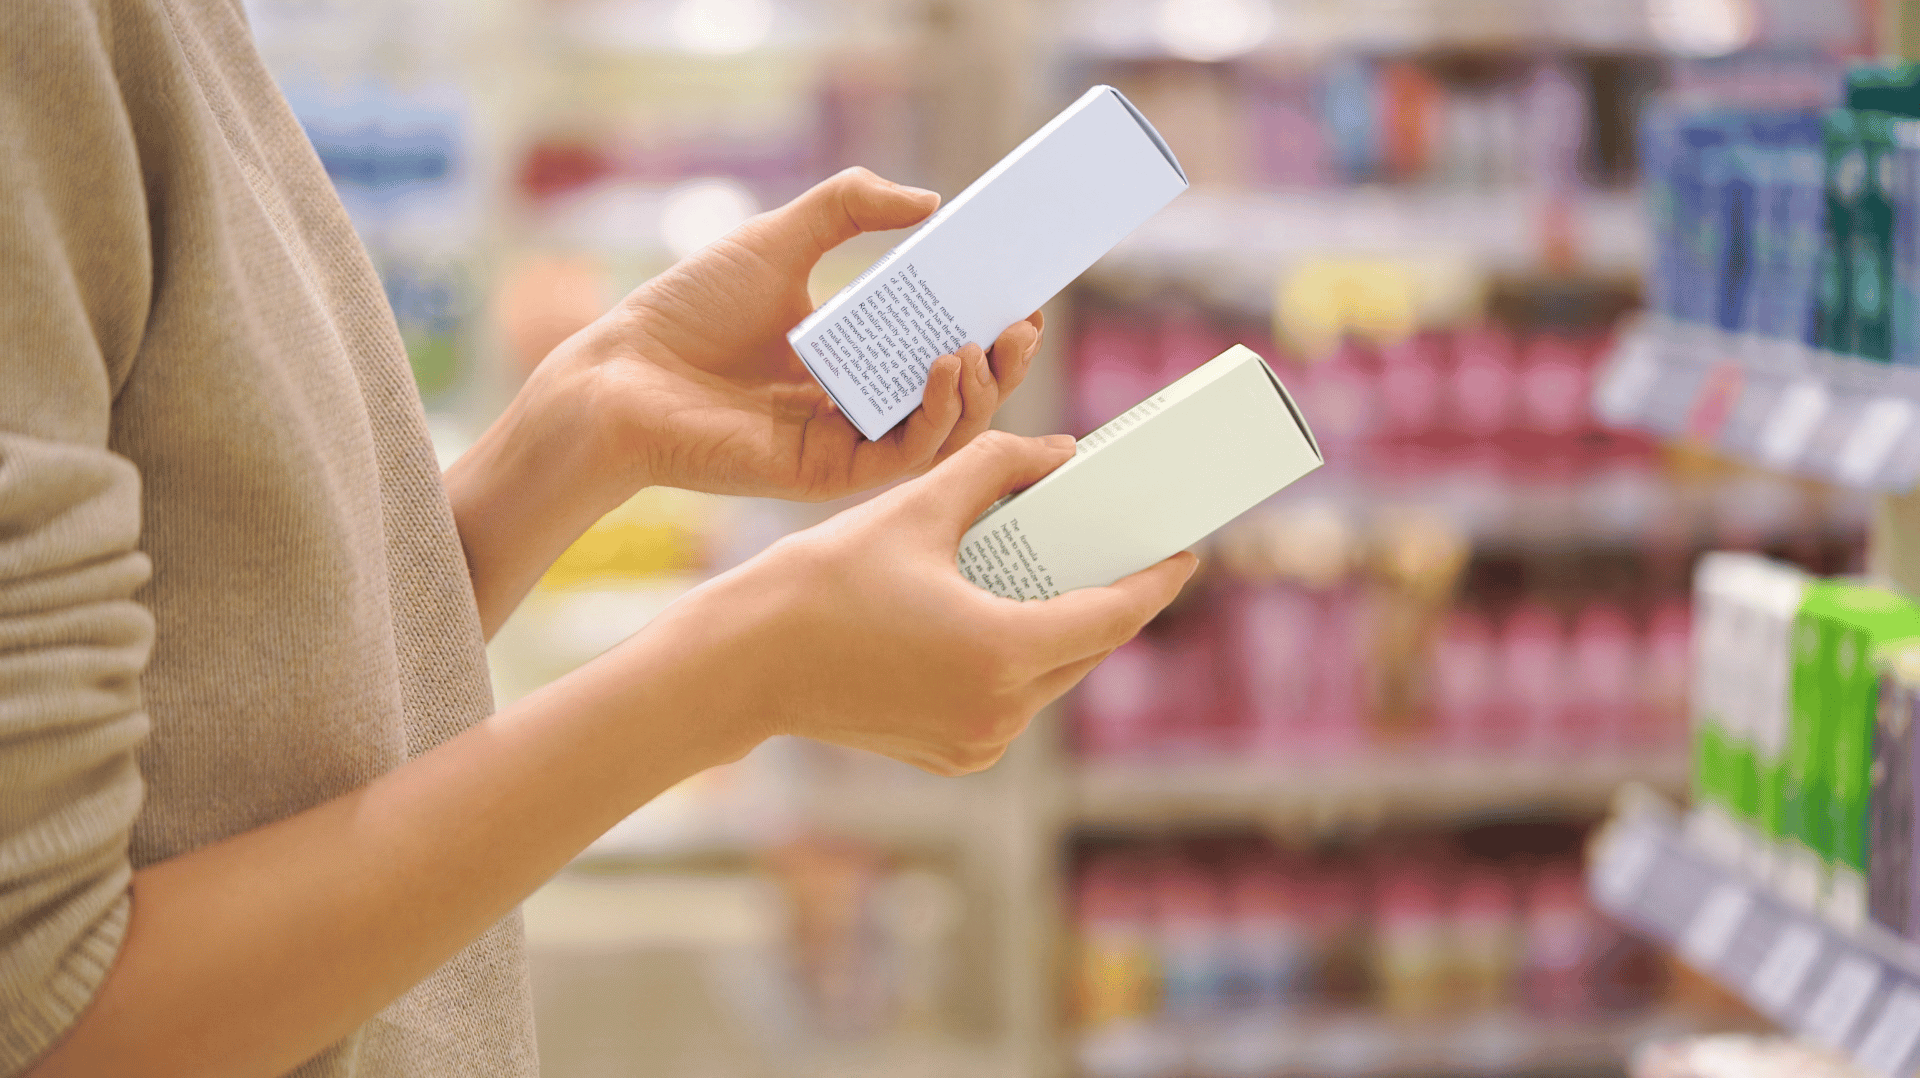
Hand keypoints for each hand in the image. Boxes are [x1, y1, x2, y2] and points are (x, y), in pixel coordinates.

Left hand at [536, 167, 1042, 503]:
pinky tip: (942, 368)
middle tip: (1021, 324)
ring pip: (941, 432)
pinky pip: (901, 454)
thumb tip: (928, 200)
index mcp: (852, 357)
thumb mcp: (779, 239)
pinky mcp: (826, 473)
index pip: (940, 348)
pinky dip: (934, 416)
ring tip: (980, 342)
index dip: (988, 329)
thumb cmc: (687, 311)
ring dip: (977, 391)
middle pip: (955, 397)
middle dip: (1000, 365)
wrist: (621, 372)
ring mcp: (844, 442)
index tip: (1022, 297)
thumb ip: (849, 207)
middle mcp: (856, 405)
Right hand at [638, 432, 1197, 774]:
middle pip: (1088, 647)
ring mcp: (977, 743)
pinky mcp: (953, 756)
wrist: (744, 665)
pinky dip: (1022, 660)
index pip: (1113, 615)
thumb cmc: (821, 583)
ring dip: (1066, 629)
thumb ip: (997, 467)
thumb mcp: (916, 507)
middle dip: (1111, 597)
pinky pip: (1013, 701)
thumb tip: (1060, 452)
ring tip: (1066, 573)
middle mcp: (1000, 712)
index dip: (1157, 581)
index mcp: (1002, 652)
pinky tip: (1013, 613)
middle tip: (1120, 547)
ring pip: (1053, 677)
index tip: (1186, 550)